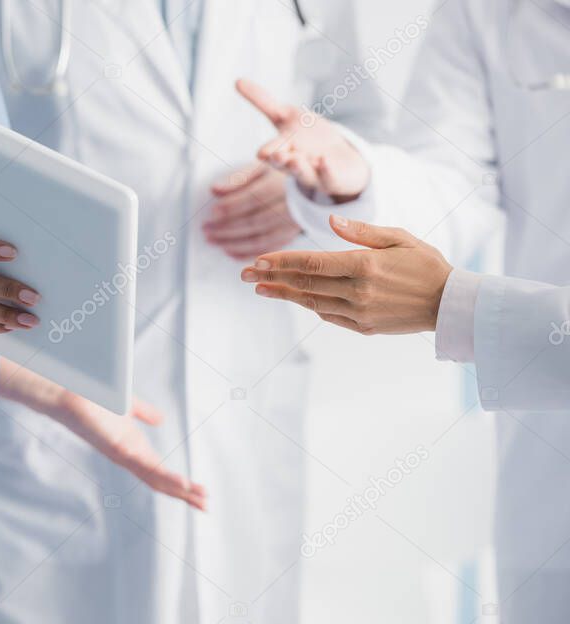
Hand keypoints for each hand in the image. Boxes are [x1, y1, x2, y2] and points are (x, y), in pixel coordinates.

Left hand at [54, 393, 207, 510]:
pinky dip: (161, 474)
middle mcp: (129, 456)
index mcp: (135, 449)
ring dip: (176, 488)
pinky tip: (178, 481)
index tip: (202, 495)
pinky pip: (141, 464)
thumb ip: (145, 414)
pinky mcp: (116, 447)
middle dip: (183, 494)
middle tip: (206, 506)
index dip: (181, 485)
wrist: (69, 393)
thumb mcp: (129, 408)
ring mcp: (122, 454)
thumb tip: (162, 420)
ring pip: (153, 477)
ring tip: (197, 498)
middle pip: (160, 482)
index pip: (161, 473)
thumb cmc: (94, 400)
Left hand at [204, 163, 301, 258]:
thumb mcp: (263, 168)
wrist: (312, 189)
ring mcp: (292, 225)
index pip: (253, 198)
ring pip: (260, 238)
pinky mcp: (291, 237)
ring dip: (233, 243)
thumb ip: (238, 178)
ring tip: (212, 241)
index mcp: (282, 185)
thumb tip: (214, 190)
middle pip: (255, 221)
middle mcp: (290, 207)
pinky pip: (267, 250)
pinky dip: (247, 253)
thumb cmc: (281, 176)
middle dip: (227, 228)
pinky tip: (229, 251)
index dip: (231, 206)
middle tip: (206, 230)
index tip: (212, 212)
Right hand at [236, 78, 369, 201]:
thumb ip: (262, 101)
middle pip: (284, 164)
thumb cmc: (306, 137)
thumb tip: (237, 80)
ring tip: (294, 160)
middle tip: (277, 155)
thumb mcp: (284, 116)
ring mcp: (313, 173)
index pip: (272, 151)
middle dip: (280, 160)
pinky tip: (324, 162)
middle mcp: (294, 163)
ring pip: (303, 173)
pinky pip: (328, 177)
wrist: (337, 160)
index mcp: (281, 150)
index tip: (261, 152)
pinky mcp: (332, 178)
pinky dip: (325, 171)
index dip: (268, 151)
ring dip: (298, 167)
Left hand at [241, 215, 452, 334]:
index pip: (311, 263)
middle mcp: (358, 290)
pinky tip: (293, 297)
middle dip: (270, 278)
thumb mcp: (400, 237)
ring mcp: (360, 311)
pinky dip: (310, 305)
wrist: (452, 304)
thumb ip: (363, 232)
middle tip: (243, 275)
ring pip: (312, 302)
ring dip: (283, 295)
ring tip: (260, 288)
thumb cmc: (427, 264)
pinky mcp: (364, 326)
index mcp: (365, 265)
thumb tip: (332, 224)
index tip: (257, 261)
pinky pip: (329, 315)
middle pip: (304, 284)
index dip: (281, 262)